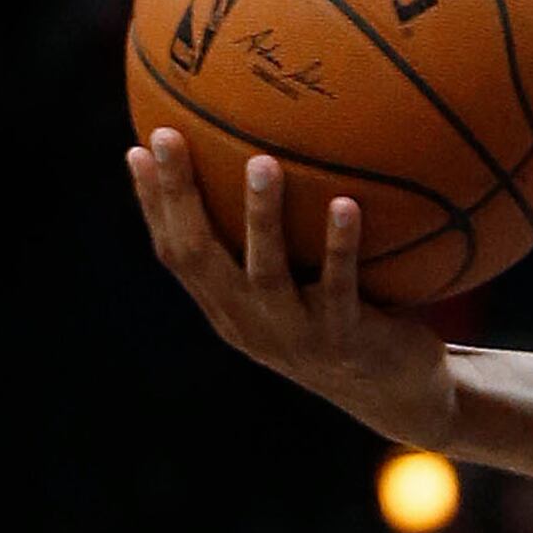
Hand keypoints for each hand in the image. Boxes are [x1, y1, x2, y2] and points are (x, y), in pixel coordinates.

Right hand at [125, 139, 459, 448]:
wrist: (395, 396)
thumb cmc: (340, 322)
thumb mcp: (293, 288)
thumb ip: (269, 240)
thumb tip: (257, 153)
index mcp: (228, 309)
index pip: (176, 253)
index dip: (152, 204)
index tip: (137, 149)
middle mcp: (250, 323)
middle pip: (199, 255)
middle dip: (178, 195)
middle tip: (167, 136)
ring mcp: (295, 335)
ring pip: (267, 271)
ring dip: (262, 215)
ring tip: (262, 161)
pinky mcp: (343, 340)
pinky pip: (341, 286)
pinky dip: (340, 245)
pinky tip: (346, 204)